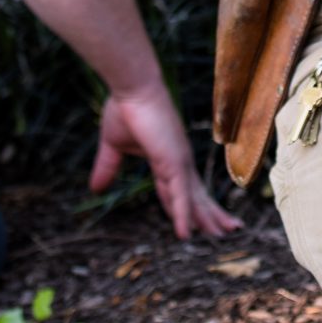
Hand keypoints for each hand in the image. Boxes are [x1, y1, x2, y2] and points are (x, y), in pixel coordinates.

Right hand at [92, 83, 239, 241]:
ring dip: (208, 219)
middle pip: (196, 195)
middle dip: (210, 214)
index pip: (177, 189)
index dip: (184, 207)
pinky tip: (187, 234)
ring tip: (224, 234)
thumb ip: (107, 168)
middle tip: (227, 230)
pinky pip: (180, 195)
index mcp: (166, 157)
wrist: (132, 88)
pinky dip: (184, 216)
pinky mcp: (174, 162)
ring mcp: (179, 162)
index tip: (193, 221)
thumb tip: (94, 188)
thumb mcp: (112, 146)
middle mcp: (178, 161)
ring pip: (195, 199)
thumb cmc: (124, 109)